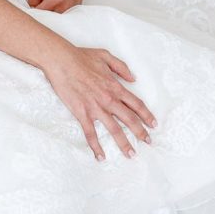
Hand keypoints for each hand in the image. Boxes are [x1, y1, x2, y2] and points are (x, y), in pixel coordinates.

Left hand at [27, 0, 89, 12]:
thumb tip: (31, 6)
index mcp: (55, 0)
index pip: (38, 13)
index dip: (33, 7)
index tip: (34, 1)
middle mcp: (64, 7)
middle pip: (46, 16)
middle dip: (42, 9)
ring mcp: (70, 10)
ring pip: (54, 16)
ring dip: (50, 9)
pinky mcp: (74, 10)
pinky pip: (61, 14)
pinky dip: (57, 9)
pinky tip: (58, 0)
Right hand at [42, 43, 157, 161]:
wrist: (61, 60)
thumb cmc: (81, 56)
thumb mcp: (106, 56)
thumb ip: (121, 68)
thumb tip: (133, 79)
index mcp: (115, 86)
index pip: (136, 104)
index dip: (146, 115)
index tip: (153, 124)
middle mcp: (109, 99)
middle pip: (130, 119)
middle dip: (141, 132)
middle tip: (148, 142)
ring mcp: (95, 108)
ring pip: (114, 130)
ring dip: (124, 143)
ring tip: (131, 154)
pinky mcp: (82, 113)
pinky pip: (91, 133)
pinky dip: (96, 146)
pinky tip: (101, 157)